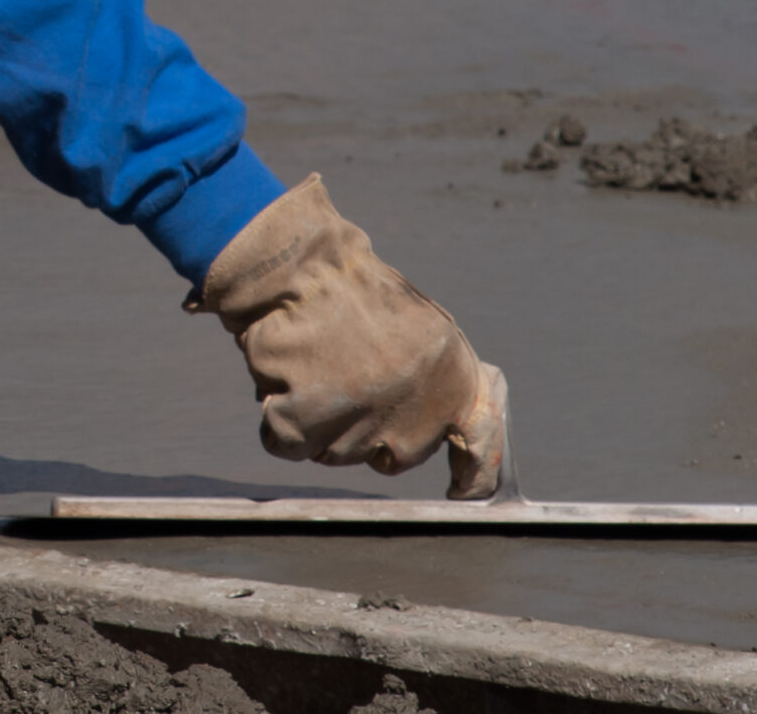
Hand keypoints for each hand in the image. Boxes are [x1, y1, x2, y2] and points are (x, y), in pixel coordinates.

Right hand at [192, 175, 504, 499]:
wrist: (293, 264)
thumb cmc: (353, 290)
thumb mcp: (423, 327)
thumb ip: (441, 380)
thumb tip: (460, 431)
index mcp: (451, 375)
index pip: (479, 442)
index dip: (472, 473)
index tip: (462, 492)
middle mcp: (415, 405)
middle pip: (394, 456)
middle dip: (369, 431)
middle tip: (345, 380)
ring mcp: (360, 420)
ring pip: (336, 452)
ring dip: (319, 422)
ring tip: (311, 366)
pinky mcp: (305, 424)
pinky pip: (287, 443)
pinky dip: (277, 419)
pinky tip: (280, 378)